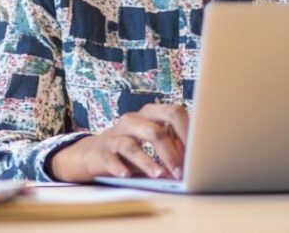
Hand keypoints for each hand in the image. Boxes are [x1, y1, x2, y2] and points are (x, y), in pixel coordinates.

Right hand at [49, 103, 188, 182]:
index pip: (173, 113)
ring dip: (149, 163)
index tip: (196, 152)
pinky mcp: (101, 152)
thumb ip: (170, 144)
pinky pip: (112, 158)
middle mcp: (132, 121)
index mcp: (149, 114)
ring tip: (160, 176)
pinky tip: (127, 175)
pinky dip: (120, 167)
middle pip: (155, 131)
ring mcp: (115, 135)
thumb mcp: (151, 141)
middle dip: (170, 153)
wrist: (92, 153)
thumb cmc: (130, 148)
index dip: (187, 131)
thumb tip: (192, 160)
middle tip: (180, 172)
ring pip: (133, 146)